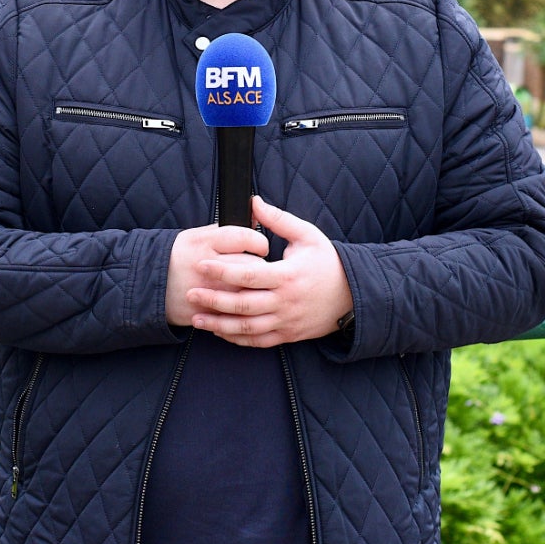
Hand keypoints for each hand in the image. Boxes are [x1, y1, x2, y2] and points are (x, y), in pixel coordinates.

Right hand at [164, 222, 268, 326]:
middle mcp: (207, 267)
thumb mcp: (196, 236)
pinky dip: (242, 308)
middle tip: (259, 269)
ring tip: (250, 285)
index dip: (258, 242)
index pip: (244, 238)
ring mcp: (207, 292)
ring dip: (254, 289)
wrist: (147, 285)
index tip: (260, 247)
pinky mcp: (207, 313)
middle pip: (251, 266)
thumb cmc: (177, 257)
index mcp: (204, 243)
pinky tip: (239, 302)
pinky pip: (235, 313)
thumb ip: (225, 230)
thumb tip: (255, 220)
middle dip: (261, 268)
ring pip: (247, 291)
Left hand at [185, 196, 353, 347]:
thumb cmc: (328, 261)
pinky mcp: (288, 335)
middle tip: (190, 293)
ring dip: (219, 325)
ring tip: (196, 319)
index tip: (201, 265)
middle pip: (243, 305)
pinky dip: (237, 338)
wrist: (354, 294)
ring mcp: (286, 321)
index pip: (248, 275)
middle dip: (213, 300)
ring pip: (247, 328)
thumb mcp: (307, 235)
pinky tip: (220, 332)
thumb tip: (253, 202)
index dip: (222, 271)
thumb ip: (278, 220)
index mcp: (287, 276)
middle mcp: (285, 302)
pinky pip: (258, 341)